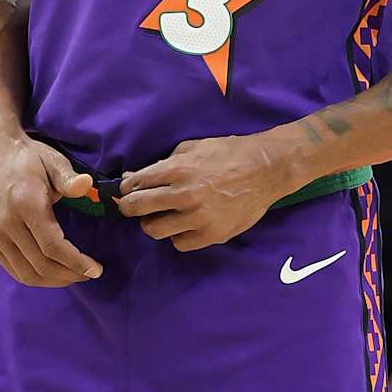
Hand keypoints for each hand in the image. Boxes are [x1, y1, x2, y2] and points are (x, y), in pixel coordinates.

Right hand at [0, 134, 103, 286]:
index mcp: (25, 204)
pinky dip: (35, 277)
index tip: (95, 269)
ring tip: (73, 275)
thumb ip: (69, 177)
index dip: (76, 263)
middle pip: (41, 265)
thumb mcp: (52, 160)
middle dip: (70, 275)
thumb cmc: (26, 158)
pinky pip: (14, 270)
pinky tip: (52, 273)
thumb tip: (87, 185)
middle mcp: (7, 224)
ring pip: (27, 274)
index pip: (53, 247)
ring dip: (54, 281)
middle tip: (90, 273)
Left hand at [113, 133, 287, 250]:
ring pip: (154, 230)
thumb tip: (131, 177)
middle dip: (130, 208)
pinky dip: (179, 236)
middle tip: (135, 207)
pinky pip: (179, 243)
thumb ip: (160, 164)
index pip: (133, 185)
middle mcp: (184, 194)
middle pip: (136, 209)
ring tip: (164, 216)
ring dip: (154, 223)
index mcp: (177, 169)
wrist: (265, 169)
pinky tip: (186, 225)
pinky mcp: (212, 235)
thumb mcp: (192, 148)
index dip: (126, 189)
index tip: (129, 191)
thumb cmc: (227, 154)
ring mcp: (198, 217)